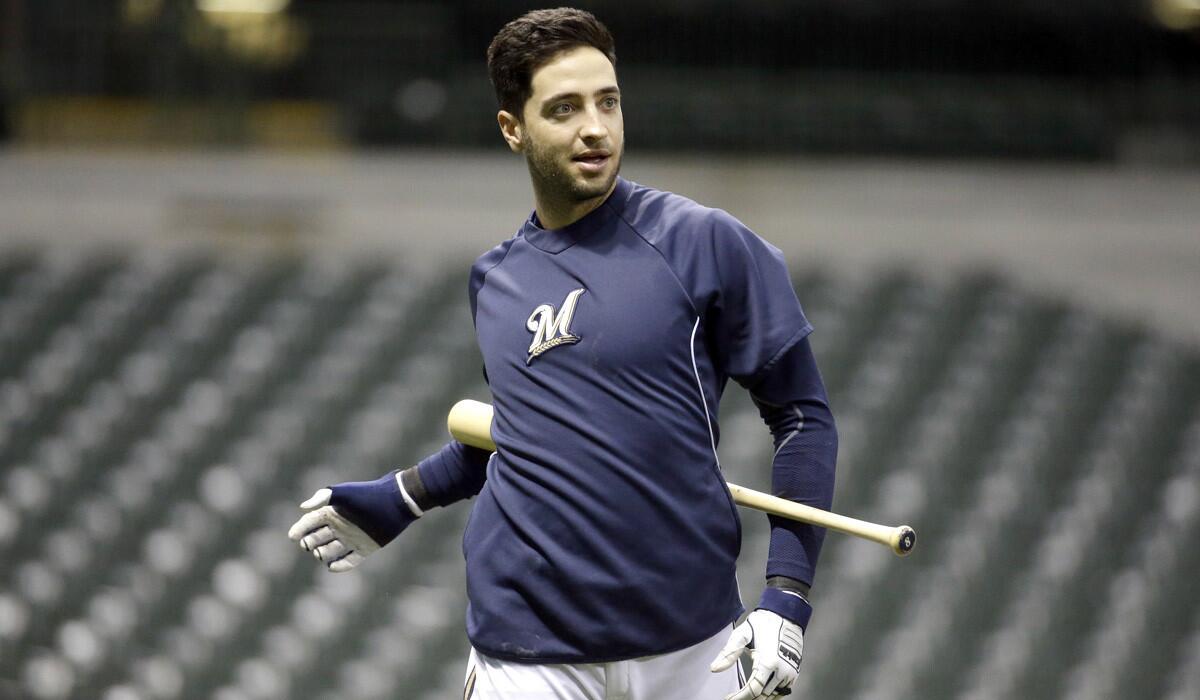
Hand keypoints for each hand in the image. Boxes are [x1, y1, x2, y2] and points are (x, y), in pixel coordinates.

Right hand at [287, 471, 417, 571]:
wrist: (396, 502)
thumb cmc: (369, 495)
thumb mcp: (345, 492)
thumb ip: (323, 496)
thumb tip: (302, 508)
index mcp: (333, 512)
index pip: (310, 522)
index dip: (300, 528)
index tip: (292, 536)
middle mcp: (341, 526)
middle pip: (318, 538)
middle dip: (310, 542)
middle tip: (308, 544)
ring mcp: (352, 538)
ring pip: (331, 551)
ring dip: (323, 554)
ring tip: (321, 553)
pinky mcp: (365, 548)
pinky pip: (349, 561)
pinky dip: (340, 566)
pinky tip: (332, 567)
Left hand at [710, 609, 803, 699]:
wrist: (786, 614)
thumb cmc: (763, 623)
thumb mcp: (742, 635)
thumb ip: (728, 653)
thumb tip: (714, 668)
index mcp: (768, 662)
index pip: (753, 690)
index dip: (740, 697)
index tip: (729, 698)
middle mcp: (781, 670)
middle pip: (763, 696)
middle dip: (748, 699)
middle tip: (735, 697)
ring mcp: (790, 672)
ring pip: (773, 696)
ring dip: (760, 698)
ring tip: (746, 696)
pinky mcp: (794, 672)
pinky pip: (784, 691)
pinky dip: (772, 695)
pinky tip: (762, 693)